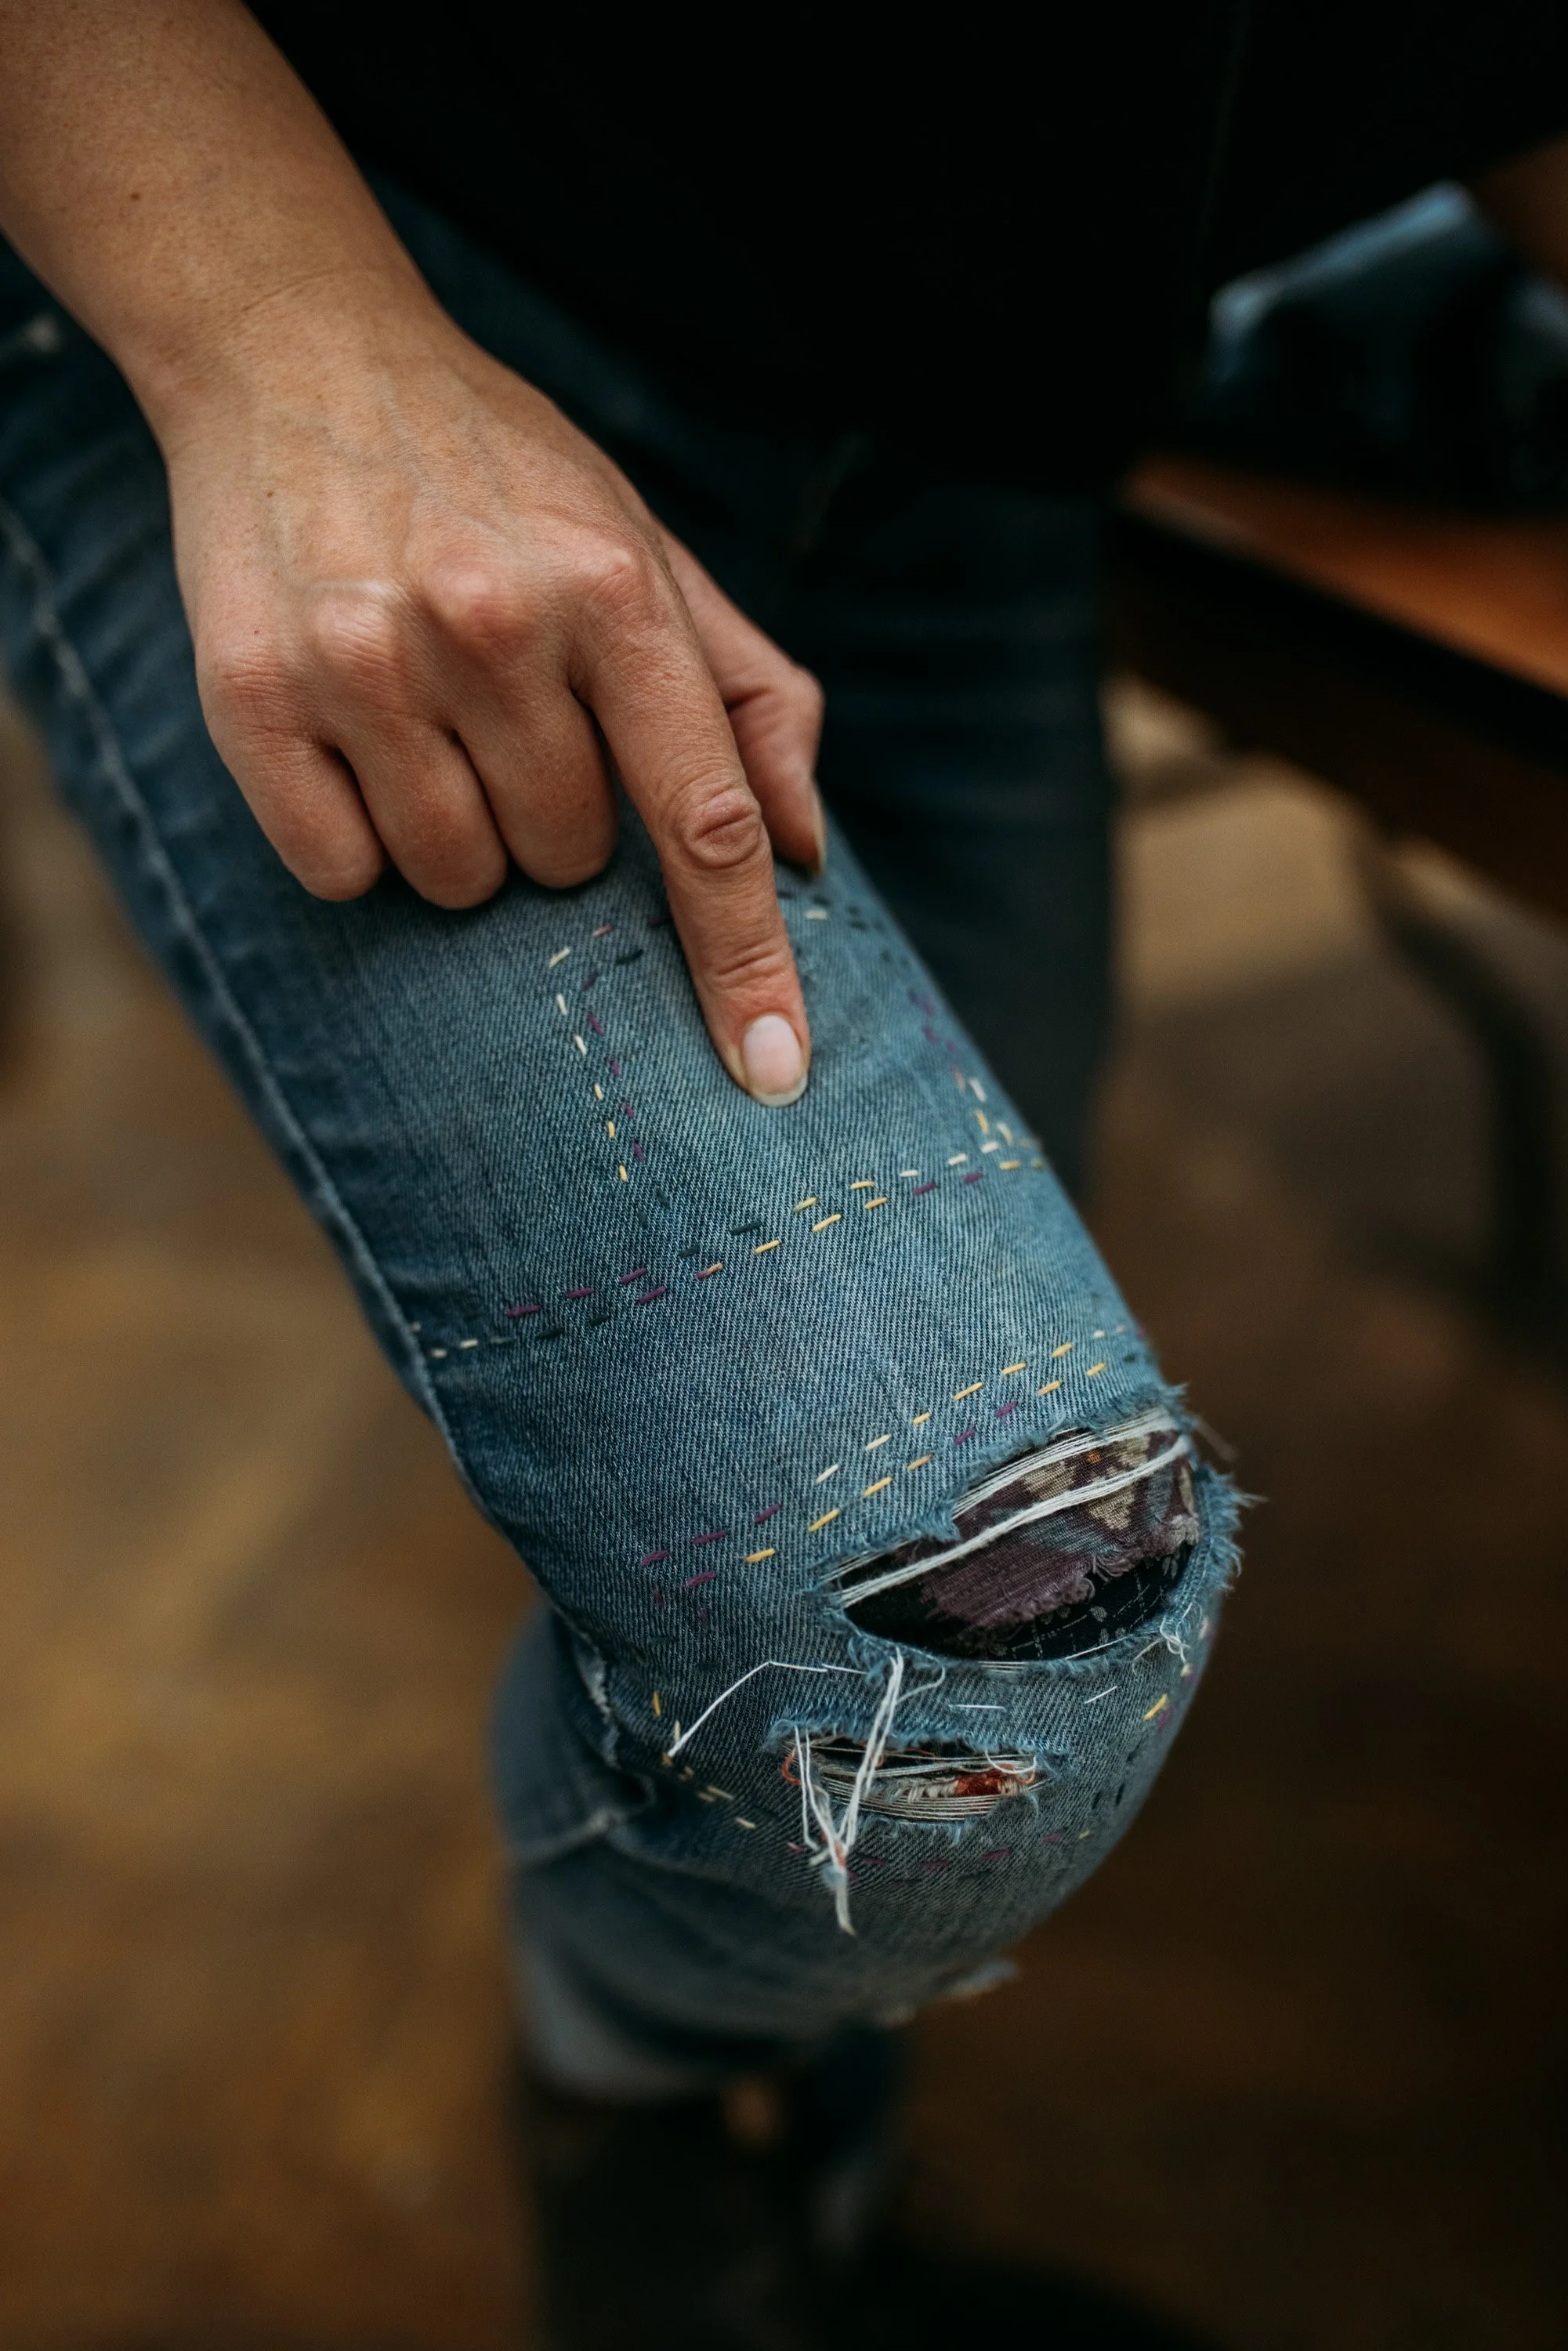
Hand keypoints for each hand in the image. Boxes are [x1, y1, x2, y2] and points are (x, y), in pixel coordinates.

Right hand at [164, 285, 823, 1102]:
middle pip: (569, 864)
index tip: (775, 1072)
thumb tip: (807, 855)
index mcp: (614, 590)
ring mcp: (363, 660)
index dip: (746, 961)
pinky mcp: (252, 696)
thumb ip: (751, 699)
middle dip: (558, 820)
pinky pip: (339, 870)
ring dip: (461, 835)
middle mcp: (490, 623)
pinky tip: (354, 735)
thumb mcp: (650, 552)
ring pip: (455, 881)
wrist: (299, 355)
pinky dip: (358, 837)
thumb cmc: (505, 480)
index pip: (707, 825)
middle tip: (515, 714)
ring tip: (434, 717)